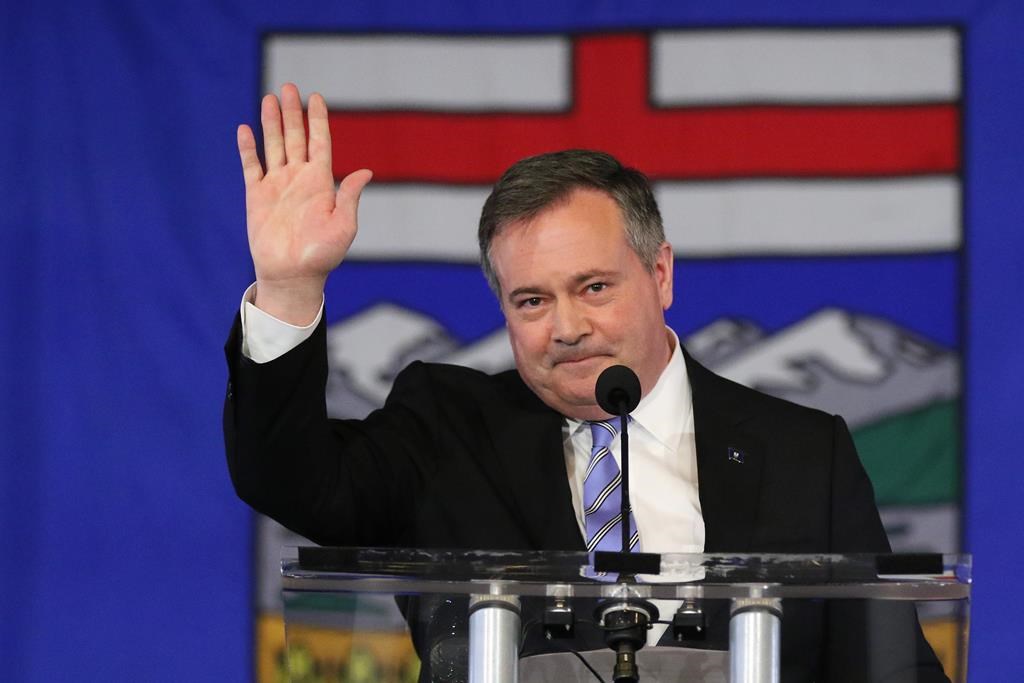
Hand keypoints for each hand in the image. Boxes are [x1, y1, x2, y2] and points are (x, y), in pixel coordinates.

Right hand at [237, 83, 371, 323]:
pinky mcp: (257, 196)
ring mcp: (277, 185)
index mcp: (321, 182)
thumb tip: (366, 172)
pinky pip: (252, 166)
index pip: (319, 143)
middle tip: (288, 87)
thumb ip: (349, 196)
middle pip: (295, 137)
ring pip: (274, 146)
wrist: (293, 275)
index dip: (318, 120)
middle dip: (292, 112)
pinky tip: (246, 129)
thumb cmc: (323, 255)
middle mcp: (299, 179)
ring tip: (269, 98)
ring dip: (271, 123)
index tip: (317, 97)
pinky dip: (248, 148)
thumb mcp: (343, 225)